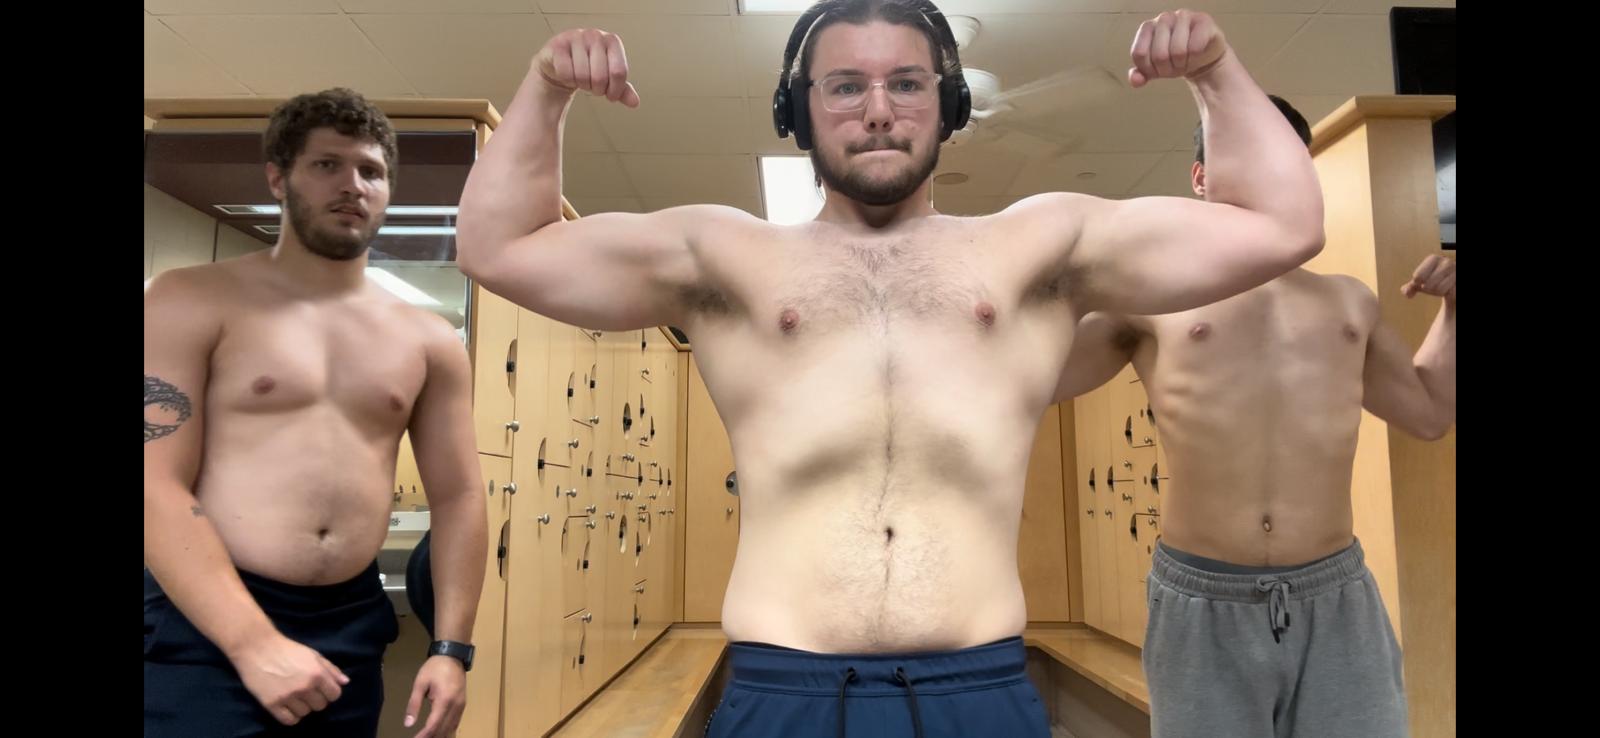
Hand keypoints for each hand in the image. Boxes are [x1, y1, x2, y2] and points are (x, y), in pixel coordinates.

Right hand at [229, 633, 348, 725]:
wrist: (257, 648)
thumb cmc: (287, 649)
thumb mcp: (313, 654)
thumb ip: (331, 669)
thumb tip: (345, 682)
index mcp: (317, 673)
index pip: (335, 695)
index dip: (329, 692)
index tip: (321, 689)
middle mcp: (305, 687)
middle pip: (320, 706)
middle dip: (315, 699)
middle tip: (305, 691)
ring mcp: (288, 696)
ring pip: (305, 713)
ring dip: (302, 707)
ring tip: (294, 696)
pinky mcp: (272, 704)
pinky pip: (289, 721)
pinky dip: (291, 716)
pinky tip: (287, 707)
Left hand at [405, 655, 467, 737]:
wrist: (452, 655)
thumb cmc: (434, 668)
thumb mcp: (420, 684)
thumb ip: (413, 704)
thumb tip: (408, 724)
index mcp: (444, 700)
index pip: (433, 725)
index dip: (424, 736)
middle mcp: (456, 706)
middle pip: (443, 729)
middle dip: (431, 737)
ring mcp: (461, 706)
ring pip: (451, 728)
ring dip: (440, 735)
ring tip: (428, 737)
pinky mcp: (463, 704)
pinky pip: (456, 722)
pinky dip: (447, 730)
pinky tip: (440, 733)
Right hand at [534, 28, 640, 107]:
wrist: (560, 60)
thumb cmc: (588, 67)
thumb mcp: (608, 78)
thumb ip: (622, 89)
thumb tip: (635, 102)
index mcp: (612, 41)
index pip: (619, 72)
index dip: (615, 90)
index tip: (611, 95)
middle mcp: (595, 36)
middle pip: (600, 77)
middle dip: (597, 90)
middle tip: (593, 87)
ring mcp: (576, 38)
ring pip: (582, 76)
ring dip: (582, 85)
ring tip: (581, 79)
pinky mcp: (558, 45)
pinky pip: (566, 72)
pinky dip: (567, 80)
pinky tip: (568, 75)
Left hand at [1128, 10, 1228, 88]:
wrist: (1202, 54)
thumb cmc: (1175, 59)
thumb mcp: (1154, 69)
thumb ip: (1140, 75)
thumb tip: (1135, 80)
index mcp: (1147, 27)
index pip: (1139, 54)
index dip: (1149, 69)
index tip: (1157, 70)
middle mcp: (1163, 18)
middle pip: (1159, 56)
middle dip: (1168, 70)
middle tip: (1175, 66)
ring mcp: (1183, 17)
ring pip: (1178, 52)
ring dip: (1182, 64)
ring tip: (1185, 61)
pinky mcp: (1203, 20)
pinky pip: (1195, 47)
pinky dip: (1195, 58)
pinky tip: (1196, 54)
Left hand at [1401, 254, 1455, 305]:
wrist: (1452, 286)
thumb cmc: (1434, 281)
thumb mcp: (1419, 284)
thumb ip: (1410, 288)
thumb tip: (1406, 291)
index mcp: (1433, 259)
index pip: (1418, 276)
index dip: (1417, 283)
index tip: (1421, 281)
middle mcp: (1446, 262)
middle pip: (1428, 284)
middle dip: (1428, 288)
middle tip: (1432, 285)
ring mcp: (1456, 270)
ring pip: (1439, 289)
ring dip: (1438, 292)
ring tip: (1442, 286)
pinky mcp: (1460, 281)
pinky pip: (1450, 293)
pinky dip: (1448, 294)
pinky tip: (1450, 289)